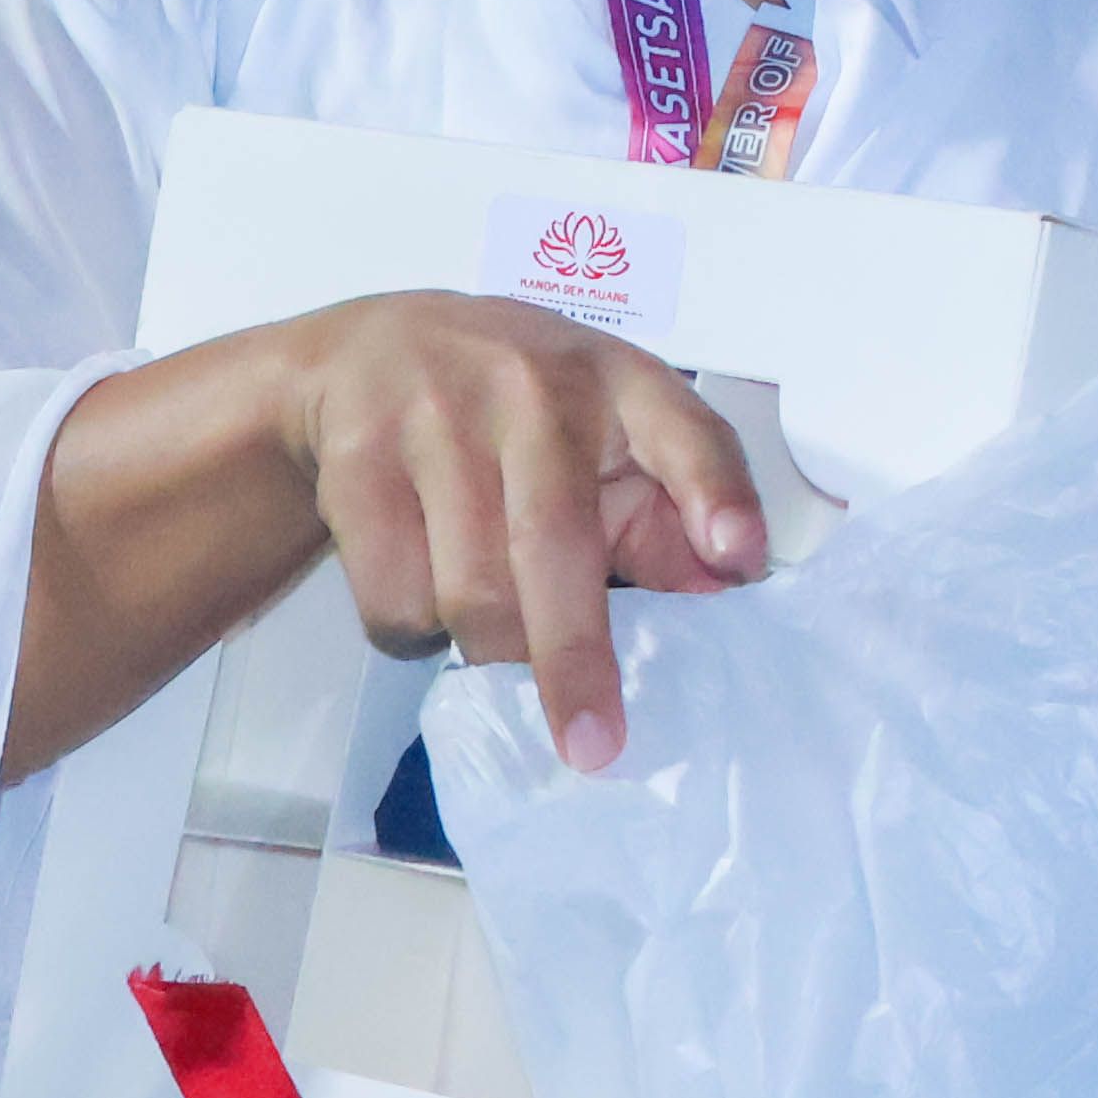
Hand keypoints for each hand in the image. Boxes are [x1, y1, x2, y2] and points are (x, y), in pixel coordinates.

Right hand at [259, 292, 766, 775]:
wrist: (368, 350)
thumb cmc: (519, 407)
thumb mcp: (606, 431)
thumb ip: (666, 510)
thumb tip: (727, 588)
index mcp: (618, 381)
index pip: (683, 429)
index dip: (713, 493)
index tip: (738, 558)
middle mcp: (532, 388)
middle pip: (551, 542)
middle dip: (572, 657)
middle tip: (593, 747)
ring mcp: (437, 418)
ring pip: (467, 593)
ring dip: (485, 645)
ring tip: (492, 617)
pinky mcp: (359, 462)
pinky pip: (395, 600)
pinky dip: (416, 632)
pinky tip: (425, 582)